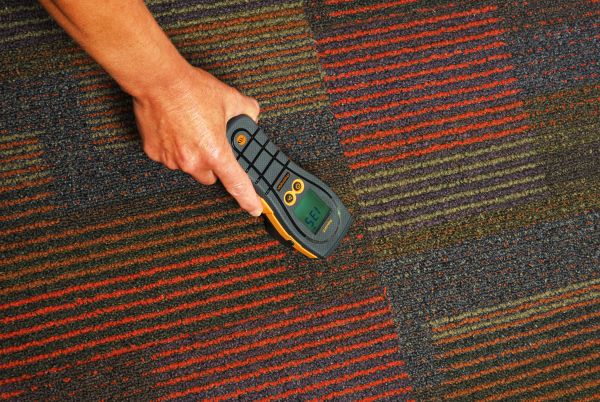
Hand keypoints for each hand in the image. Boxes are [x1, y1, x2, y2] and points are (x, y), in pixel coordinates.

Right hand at [133, 64, 262, 215]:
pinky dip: (174, 148)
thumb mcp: (229, 98)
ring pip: (189, 166)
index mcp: (215, 152)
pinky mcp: (154, 153)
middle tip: (212, 142)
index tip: (253, 208)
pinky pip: (169, 157)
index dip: (247, 198)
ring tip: (191, 128)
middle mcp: (193, 161)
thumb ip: (246, 111)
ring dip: (193, 154)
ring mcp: (172, 159)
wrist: (158, 80)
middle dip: (214, 164)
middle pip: (210, 176)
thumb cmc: (191, 89)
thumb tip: (252, 115)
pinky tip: (175, 128)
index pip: (236, 183)